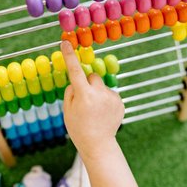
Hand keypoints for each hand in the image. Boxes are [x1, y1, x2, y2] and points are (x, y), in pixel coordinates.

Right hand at [60, 41, 124, 159]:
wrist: (98, 144)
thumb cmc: (78, 128)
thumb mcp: (67, 110)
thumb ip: (71, 91)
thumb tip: (78, 80)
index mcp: (84, 96)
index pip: (75, 70)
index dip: (70, 56)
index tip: (66, 42)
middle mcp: (100, 94)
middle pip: (92, 76)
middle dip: (87, 83)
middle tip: (84, 99)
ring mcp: (112, 97)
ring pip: (101, 85)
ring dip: (97, 92)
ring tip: (95, 110)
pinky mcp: (120, 102)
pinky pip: (109, 93)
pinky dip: (105, 99)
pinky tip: (103, 113)